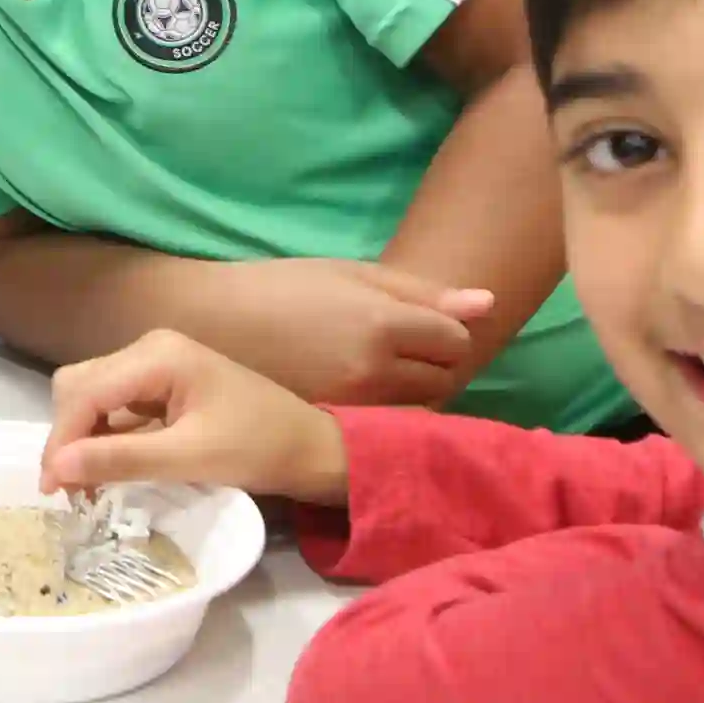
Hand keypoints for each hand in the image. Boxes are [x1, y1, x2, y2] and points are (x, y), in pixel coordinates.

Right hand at [43, 328, 348, 503]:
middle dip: (68, 436)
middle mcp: (149, 348)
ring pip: (91, 395)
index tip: (52, 489)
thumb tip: (56, 469)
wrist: (310, 447)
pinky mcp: (161, 384)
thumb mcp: (189, 459)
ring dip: (82, 438)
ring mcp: (155, 364)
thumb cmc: (258, 448)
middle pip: (79, 386)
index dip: (62, 440)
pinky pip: (115, 405)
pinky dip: (104, 436)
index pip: (84, 392)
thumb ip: (121, 459)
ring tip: (86, 484)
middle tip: (70, 490)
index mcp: (157, 355)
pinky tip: (109, 467)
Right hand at [215, 258, 495, 407]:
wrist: (213, 326)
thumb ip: (422, 292)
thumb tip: (489, 304)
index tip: (419, 324)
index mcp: (384, 323)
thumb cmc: (283, 287)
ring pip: (421, 408)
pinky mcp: (334, 428)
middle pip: (446, 379)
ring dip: (416, 392)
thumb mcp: (352, 274)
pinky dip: (387, 413)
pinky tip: (363, 395)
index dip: (444, 330)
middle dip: (436, 364)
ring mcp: (355, 406)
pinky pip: (386, 427)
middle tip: (403, 348)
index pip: (456, 341)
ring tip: (384, 372)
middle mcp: (376, 371)